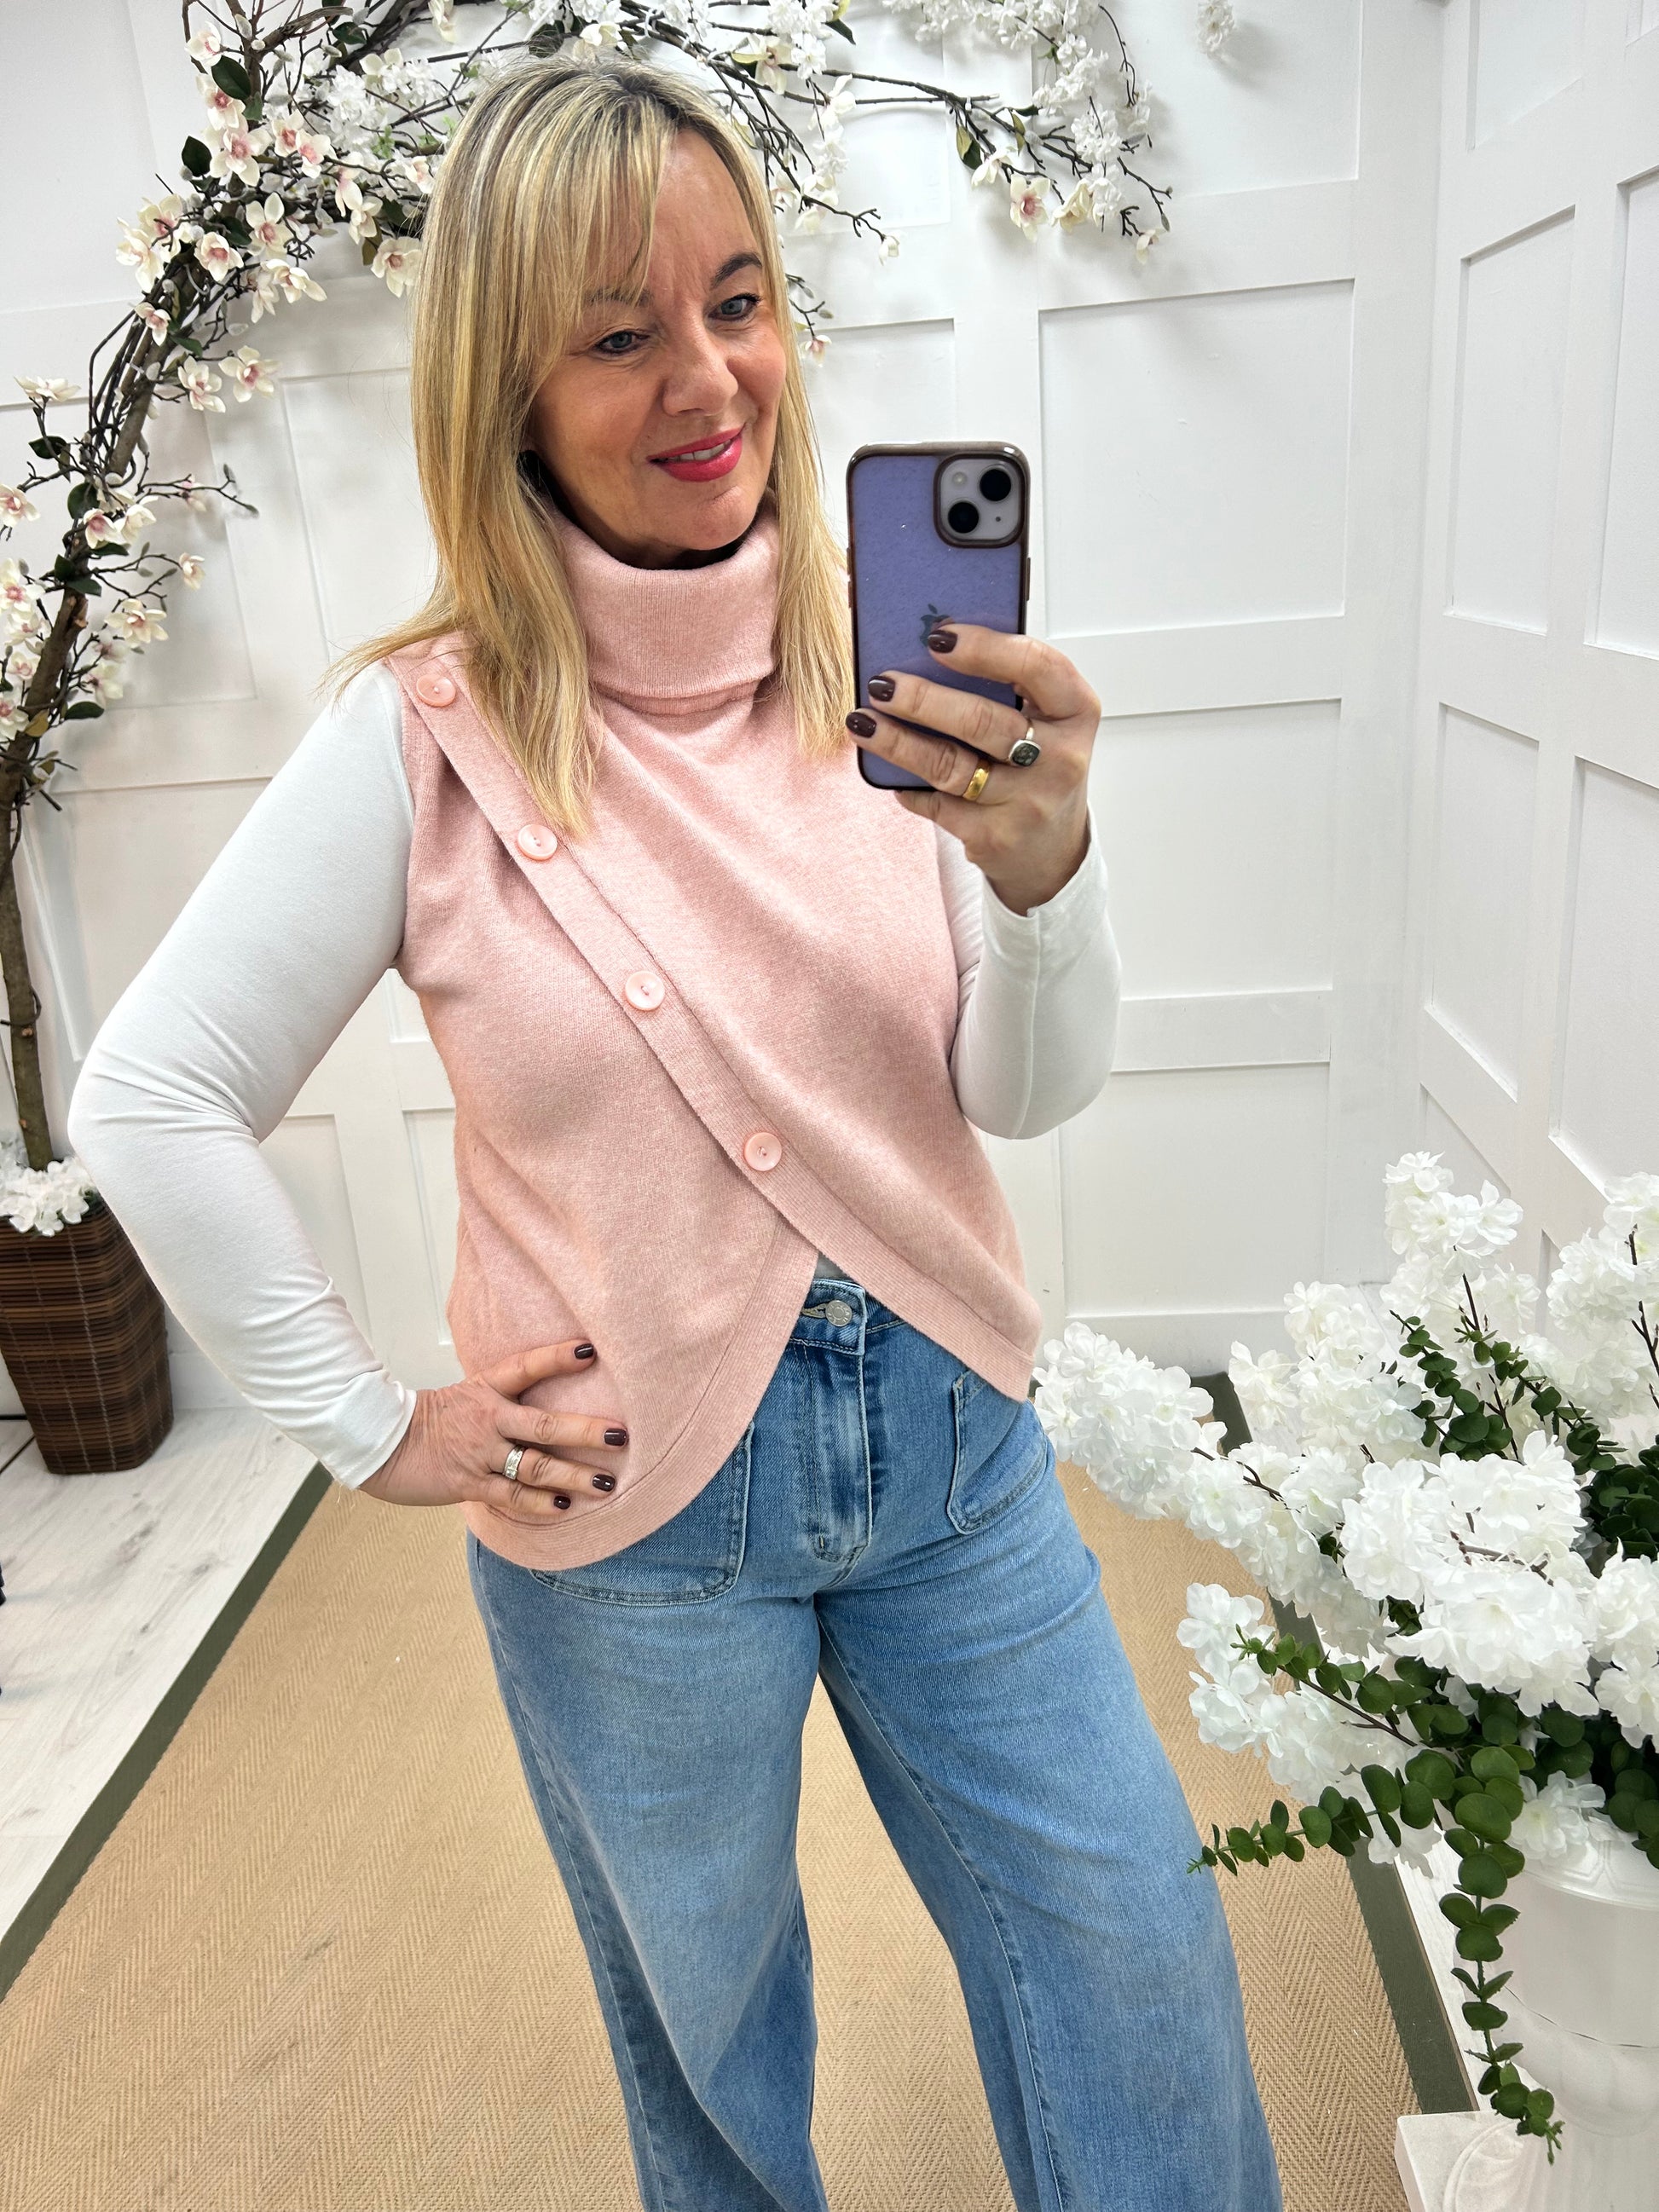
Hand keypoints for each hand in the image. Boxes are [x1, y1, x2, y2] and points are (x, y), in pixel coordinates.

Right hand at [357, 1336, 628, 1523]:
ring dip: (573, 1475)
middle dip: (585, 1431)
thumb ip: (504, 1397)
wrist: (382, 1445)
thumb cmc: (430, 1420)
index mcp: (485, 1388)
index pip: (526, 1367)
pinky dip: (539, 1502)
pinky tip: (564, 1506)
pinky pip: (511, 1495)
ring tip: (605, 1483)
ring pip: (535, 1465)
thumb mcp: (466, 1395)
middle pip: (544, 1423)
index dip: (557, 1358)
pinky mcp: (469, 1483)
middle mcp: (488, 1418)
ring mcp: (480, 1453)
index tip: (590, 1350)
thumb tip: (546, 1402)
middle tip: (620, 1435)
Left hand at [846, 622, 1099, 914]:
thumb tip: (931, 648)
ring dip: (898, 742)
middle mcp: (1060, 759)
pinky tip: (886, 768)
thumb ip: (1007, 685)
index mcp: (1076, 711)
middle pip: (982, 720)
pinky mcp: (994, 837)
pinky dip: (906, 784)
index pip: (1037, 666)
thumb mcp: (1045, 720)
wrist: (1051, 850)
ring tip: (862, 721)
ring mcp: (1028, 803)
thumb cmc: (1039, 766)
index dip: (985, 648)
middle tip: (882, 683)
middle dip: (923, 699)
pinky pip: (936, 803)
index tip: (939, 636)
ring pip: (950, 766)